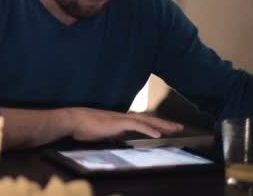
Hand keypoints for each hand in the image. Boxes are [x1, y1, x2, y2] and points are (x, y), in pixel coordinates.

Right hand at [66, 108, 183, 141]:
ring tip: (174, 129)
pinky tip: (157, 135)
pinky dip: (148, 130)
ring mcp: (121, 118)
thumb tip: (120, 137)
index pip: (142, 121)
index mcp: (120, 119)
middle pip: (148, 119)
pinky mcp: (118, 122)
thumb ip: (113, 133)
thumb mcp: (102, 132)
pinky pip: (137, 125)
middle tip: (179, 127)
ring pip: (146, 120)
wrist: (73, 120)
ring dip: (161, 125)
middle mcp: (123, 117)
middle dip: (164, 123)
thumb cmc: (83, 127)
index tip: (167, 128)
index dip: (155, 124)